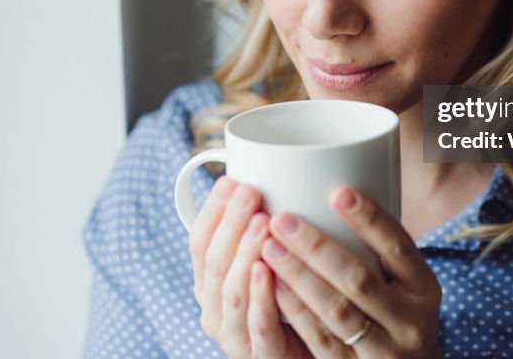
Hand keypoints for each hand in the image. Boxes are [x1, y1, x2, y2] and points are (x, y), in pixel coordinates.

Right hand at [188, 176, 312, 358]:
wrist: (314, 354)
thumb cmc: (293, 305)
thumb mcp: (272, 264)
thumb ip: (264, 232)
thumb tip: (272, 173)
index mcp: (210, 286)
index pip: (199, 243)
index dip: (212, 211)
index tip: (230, 180)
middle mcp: (215, 311)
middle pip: (213, 263)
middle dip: (230, 224)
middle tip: (250, 192)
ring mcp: (236, 337)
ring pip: (230, 292)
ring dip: (245, 252)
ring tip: (262, 222)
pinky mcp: (264, 356)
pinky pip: (259, 325)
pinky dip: (262, 296)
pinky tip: (267, 270)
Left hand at [261, 186, 443, 357]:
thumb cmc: (395, 316)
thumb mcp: (404, 286)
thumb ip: (377, 251)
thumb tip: (332, 186)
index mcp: (424, 287)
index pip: (398, 246)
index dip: (370, 218)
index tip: (338, 191)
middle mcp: (410, 320)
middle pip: (359, 278)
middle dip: (317, 247)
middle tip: (282, 219)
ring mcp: (385, 351)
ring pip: (337, 311)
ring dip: (299, 276)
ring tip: (269, 247)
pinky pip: (322, 341)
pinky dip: (296, 311)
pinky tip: (275, 286)